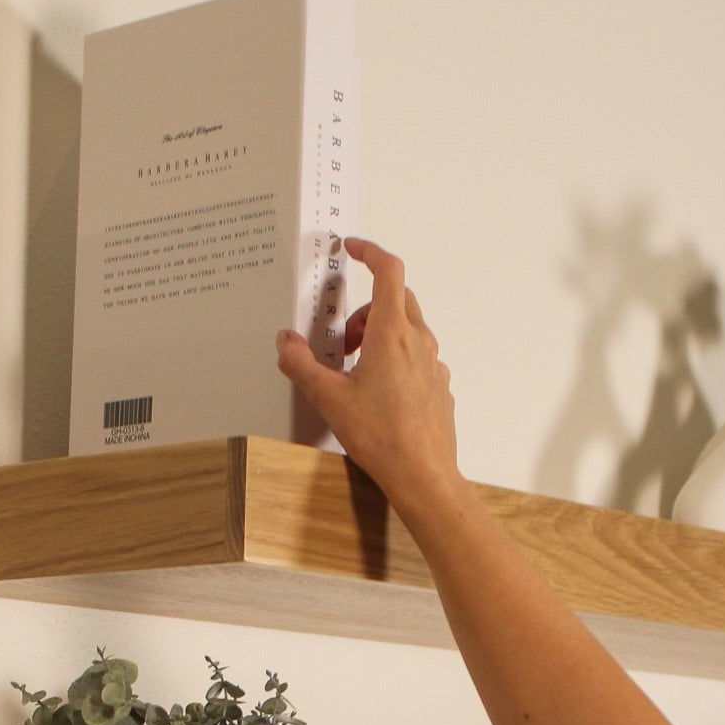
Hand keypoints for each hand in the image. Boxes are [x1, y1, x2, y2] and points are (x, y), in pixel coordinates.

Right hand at [276, 239, 462, 525]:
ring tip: (357, 371)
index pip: (388, 271)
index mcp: (392, 333)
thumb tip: (285, 341)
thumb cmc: (381, 437)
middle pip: (398, 299)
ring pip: (409, 329)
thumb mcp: (328, 398)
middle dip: (366, 308)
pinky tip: (379, 394)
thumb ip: (301, 365)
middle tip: (344, 341)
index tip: (353, 248)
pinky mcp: (440, 387)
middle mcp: (419, 342)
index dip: (370, 252)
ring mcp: (435, 364)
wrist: (423, 476)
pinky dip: (396, 360)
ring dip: (380, 335)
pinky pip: (418, 358)